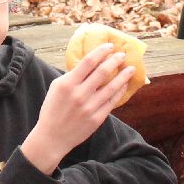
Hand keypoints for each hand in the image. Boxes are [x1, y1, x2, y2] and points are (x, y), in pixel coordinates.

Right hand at [20, 43, 130, 172]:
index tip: (109, 46)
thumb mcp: (56, 87)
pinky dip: (120, 91)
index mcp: (67, 84)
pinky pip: (112, 101)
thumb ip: (71, 75)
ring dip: (123, 76)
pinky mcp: (97, 119)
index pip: (88, 62)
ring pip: (112, 87)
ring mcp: (89, 107)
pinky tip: (124, 85)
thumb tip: (89, 63)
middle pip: (103, 72)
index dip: (101, 51)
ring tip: (131, 68)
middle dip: (115, 60)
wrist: (52, 137)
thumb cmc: (52, 109)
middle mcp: (79, 94)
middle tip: (122, 55)